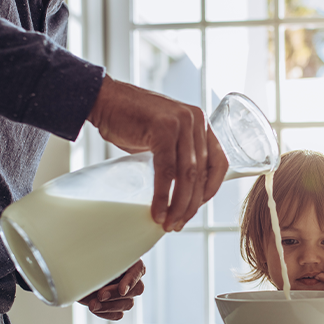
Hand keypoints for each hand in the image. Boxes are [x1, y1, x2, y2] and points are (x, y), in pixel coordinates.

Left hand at [77, 260, 145, 320]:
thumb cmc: (84, 260)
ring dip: (109, 306)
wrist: (74, 273)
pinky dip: (106, 313)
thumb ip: (101, 260)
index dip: (131, 281)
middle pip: (136, 289)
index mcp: (128, 261)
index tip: (122, 290)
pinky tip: (95, 308)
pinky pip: (118, 314)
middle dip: (116, 294)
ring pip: (128, 304)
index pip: (138, 270)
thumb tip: (105, 261)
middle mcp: (130, 277)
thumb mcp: (92, 257)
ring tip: (92, 304)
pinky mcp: (117, 306)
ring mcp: (126, 294)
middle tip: (100, 295)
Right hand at [88, 78, 228, 230]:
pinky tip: (158, 211)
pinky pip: (166, 171)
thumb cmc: (131, 120)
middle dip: (191, 204)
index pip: (219, 161)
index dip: (212, 189)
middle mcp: (195, 120)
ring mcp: (181, 123)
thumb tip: (183, 189)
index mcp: (200, 122)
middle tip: (178, 223)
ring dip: (179, 205)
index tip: (198, 206)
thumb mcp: (164, 135)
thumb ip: (178, 154)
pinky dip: (162, 196)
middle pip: (202, 172)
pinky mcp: (163, 129)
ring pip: (187, 175)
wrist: (104, 99)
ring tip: (169, 223)